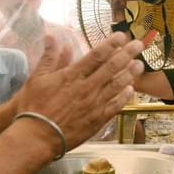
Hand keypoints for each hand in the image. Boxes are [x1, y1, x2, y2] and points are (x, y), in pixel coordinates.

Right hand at [15, 33, 143, 152]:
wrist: (37, 137)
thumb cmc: (33, 107)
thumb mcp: (36, 78)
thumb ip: (49, 57)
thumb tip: (53, 37)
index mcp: (72, 76)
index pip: (96, 55)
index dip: (111, 44)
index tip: (121, 36)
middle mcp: (86, 88)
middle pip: (112, 67)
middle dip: (127, 54)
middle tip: (138, 45)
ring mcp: (94, 104)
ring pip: (117, 85)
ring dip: (130, 73)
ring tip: (139, 64)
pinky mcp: (98, 120)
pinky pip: (115, 106)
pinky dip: (124, 97)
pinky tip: (131, 90)